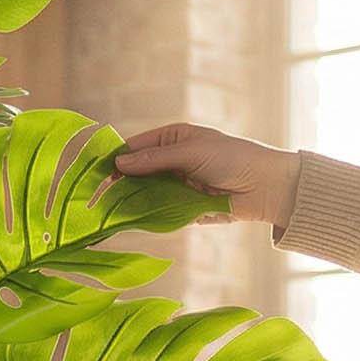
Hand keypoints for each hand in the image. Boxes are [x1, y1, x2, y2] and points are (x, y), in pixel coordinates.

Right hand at [114, 123, 302, 230]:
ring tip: (110, 211)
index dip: (116, 159)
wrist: (264, 187)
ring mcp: (176, 185)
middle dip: (119, 184)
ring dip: (131, 202)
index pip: (136, 147)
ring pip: (145, 194)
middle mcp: (171, 161)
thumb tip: (119, 163)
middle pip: (136, 172)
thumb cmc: (232, 158)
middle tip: (98, 198)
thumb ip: (155, 159)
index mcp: (173, 139)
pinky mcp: (182, 208)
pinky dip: (148, 216)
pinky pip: (159, 212)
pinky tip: (132, 221)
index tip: (96, 173)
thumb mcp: (191, 152)